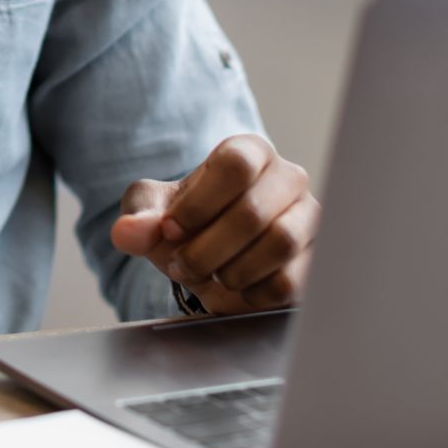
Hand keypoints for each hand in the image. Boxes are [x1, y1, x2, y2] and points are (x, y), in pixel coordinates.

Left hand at [109, 135, 318, 313]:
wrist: (213, 260)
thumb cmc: (188, 225)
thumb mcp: (153, 214)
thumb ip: (138, 216)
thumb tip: (129, 232)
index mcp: (250, 153)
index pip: (235, 164)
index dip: (197, 204)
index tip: (171, 230)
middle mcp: (288, 178)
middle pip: (252, 211)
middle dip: (205, 249)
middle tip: (182, 265)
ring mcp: (310, 219)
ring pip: (279, 243)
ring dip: (231, 271)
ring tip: (212, 276)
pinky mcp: (318, 261)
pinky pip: (290, 281)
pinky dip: (253, 294)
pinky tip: (238, 289)